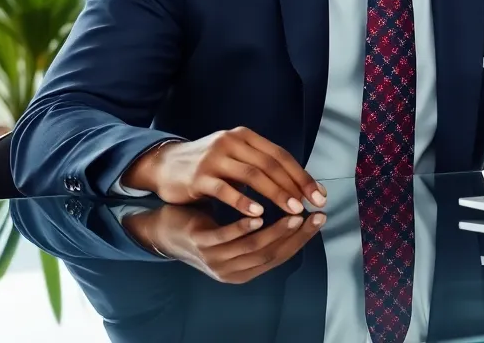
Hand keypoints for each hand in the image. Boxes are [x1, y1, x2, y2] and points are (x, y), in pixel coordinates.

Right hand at [121, 127, 325, 215]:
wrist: (166, 166)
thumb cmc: (209, 168)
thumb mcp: (237, 159)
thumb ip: (263, 168)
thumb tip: (301, 186)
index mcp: (245, 137)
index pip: (280, 155)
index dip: (301, 175)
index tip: (319, 194)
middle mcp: (232, 141)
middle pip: (270, 163)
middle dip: (294, 185)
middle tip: (310, 205)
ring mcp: (215, 157)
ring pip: (253, 175)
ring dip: (276, 193)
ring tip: (292, 211)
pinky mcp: (199, 175)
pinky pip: (226, 189)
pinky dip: (244, 202)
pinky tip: (258, 215)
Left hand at [124, 205, 324, 283]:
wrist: (164, 231)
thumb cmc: (206, 230)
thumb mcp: (235, 237)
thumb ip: (260, 233)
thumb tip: (293, 213)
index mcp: (243, 270)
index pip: (280, 256)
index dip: (302, 239)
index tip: (319, 219)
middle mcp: (231, 270)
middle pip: (271, 255)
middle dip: (296, 236)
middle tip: (313, 215)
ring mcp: (215, 259)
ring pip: (252, 248)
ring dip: (275, 232)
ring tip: (292, 214)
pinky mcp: (200, 244)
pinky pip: (224, 238)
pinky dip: (242, 228)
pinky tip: (257, 215)